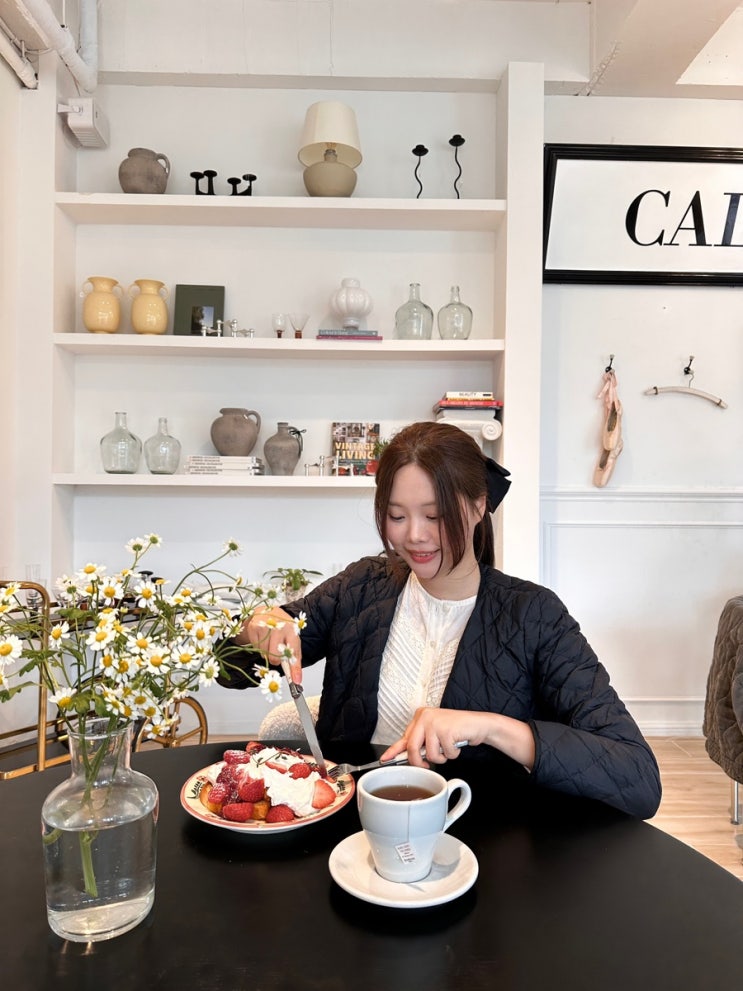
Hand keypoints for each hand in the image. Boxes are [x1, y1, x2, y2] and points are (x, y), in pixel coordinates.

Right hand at [236, 606, 302, 682]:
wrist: (268, 613)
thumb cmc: (282, 629)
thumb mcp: (292, 640)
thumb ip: (295, 660)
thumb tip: (297, 679)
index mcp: (292, 630)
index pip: (294, 652)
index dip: (294, 668)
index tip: (296, 681)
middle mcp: (279, 627)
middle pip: (275, 657)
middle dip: (276, 659)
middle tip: (276, 651)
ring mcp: (265, 627)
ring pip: (265, 654)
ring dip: (267, 653)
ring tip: (270, 642)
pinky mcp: (254, 628)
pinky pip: (256, 649)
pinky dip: (259, 648)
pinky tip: (263, 639)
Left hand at [379, 707, 535, 769]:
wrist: (479, 724)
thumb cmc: (457, 731)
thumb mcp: (435, 733)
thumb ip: (421, 742)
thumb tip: (404, 756)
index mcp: (420, 716)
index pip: (404, 737)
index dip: (393, 751)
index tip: (384, 759)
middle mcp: (425, 716)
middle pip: (413, 748)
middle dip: (420, 762)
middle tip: (428, 764)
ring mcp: (435, 722)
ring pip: (430, 754)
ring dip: (442, 757)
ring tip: (449, 748)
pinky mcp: (446, 730)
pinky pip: (445, 754)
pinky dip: (453, 755)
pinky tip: (457, 745)